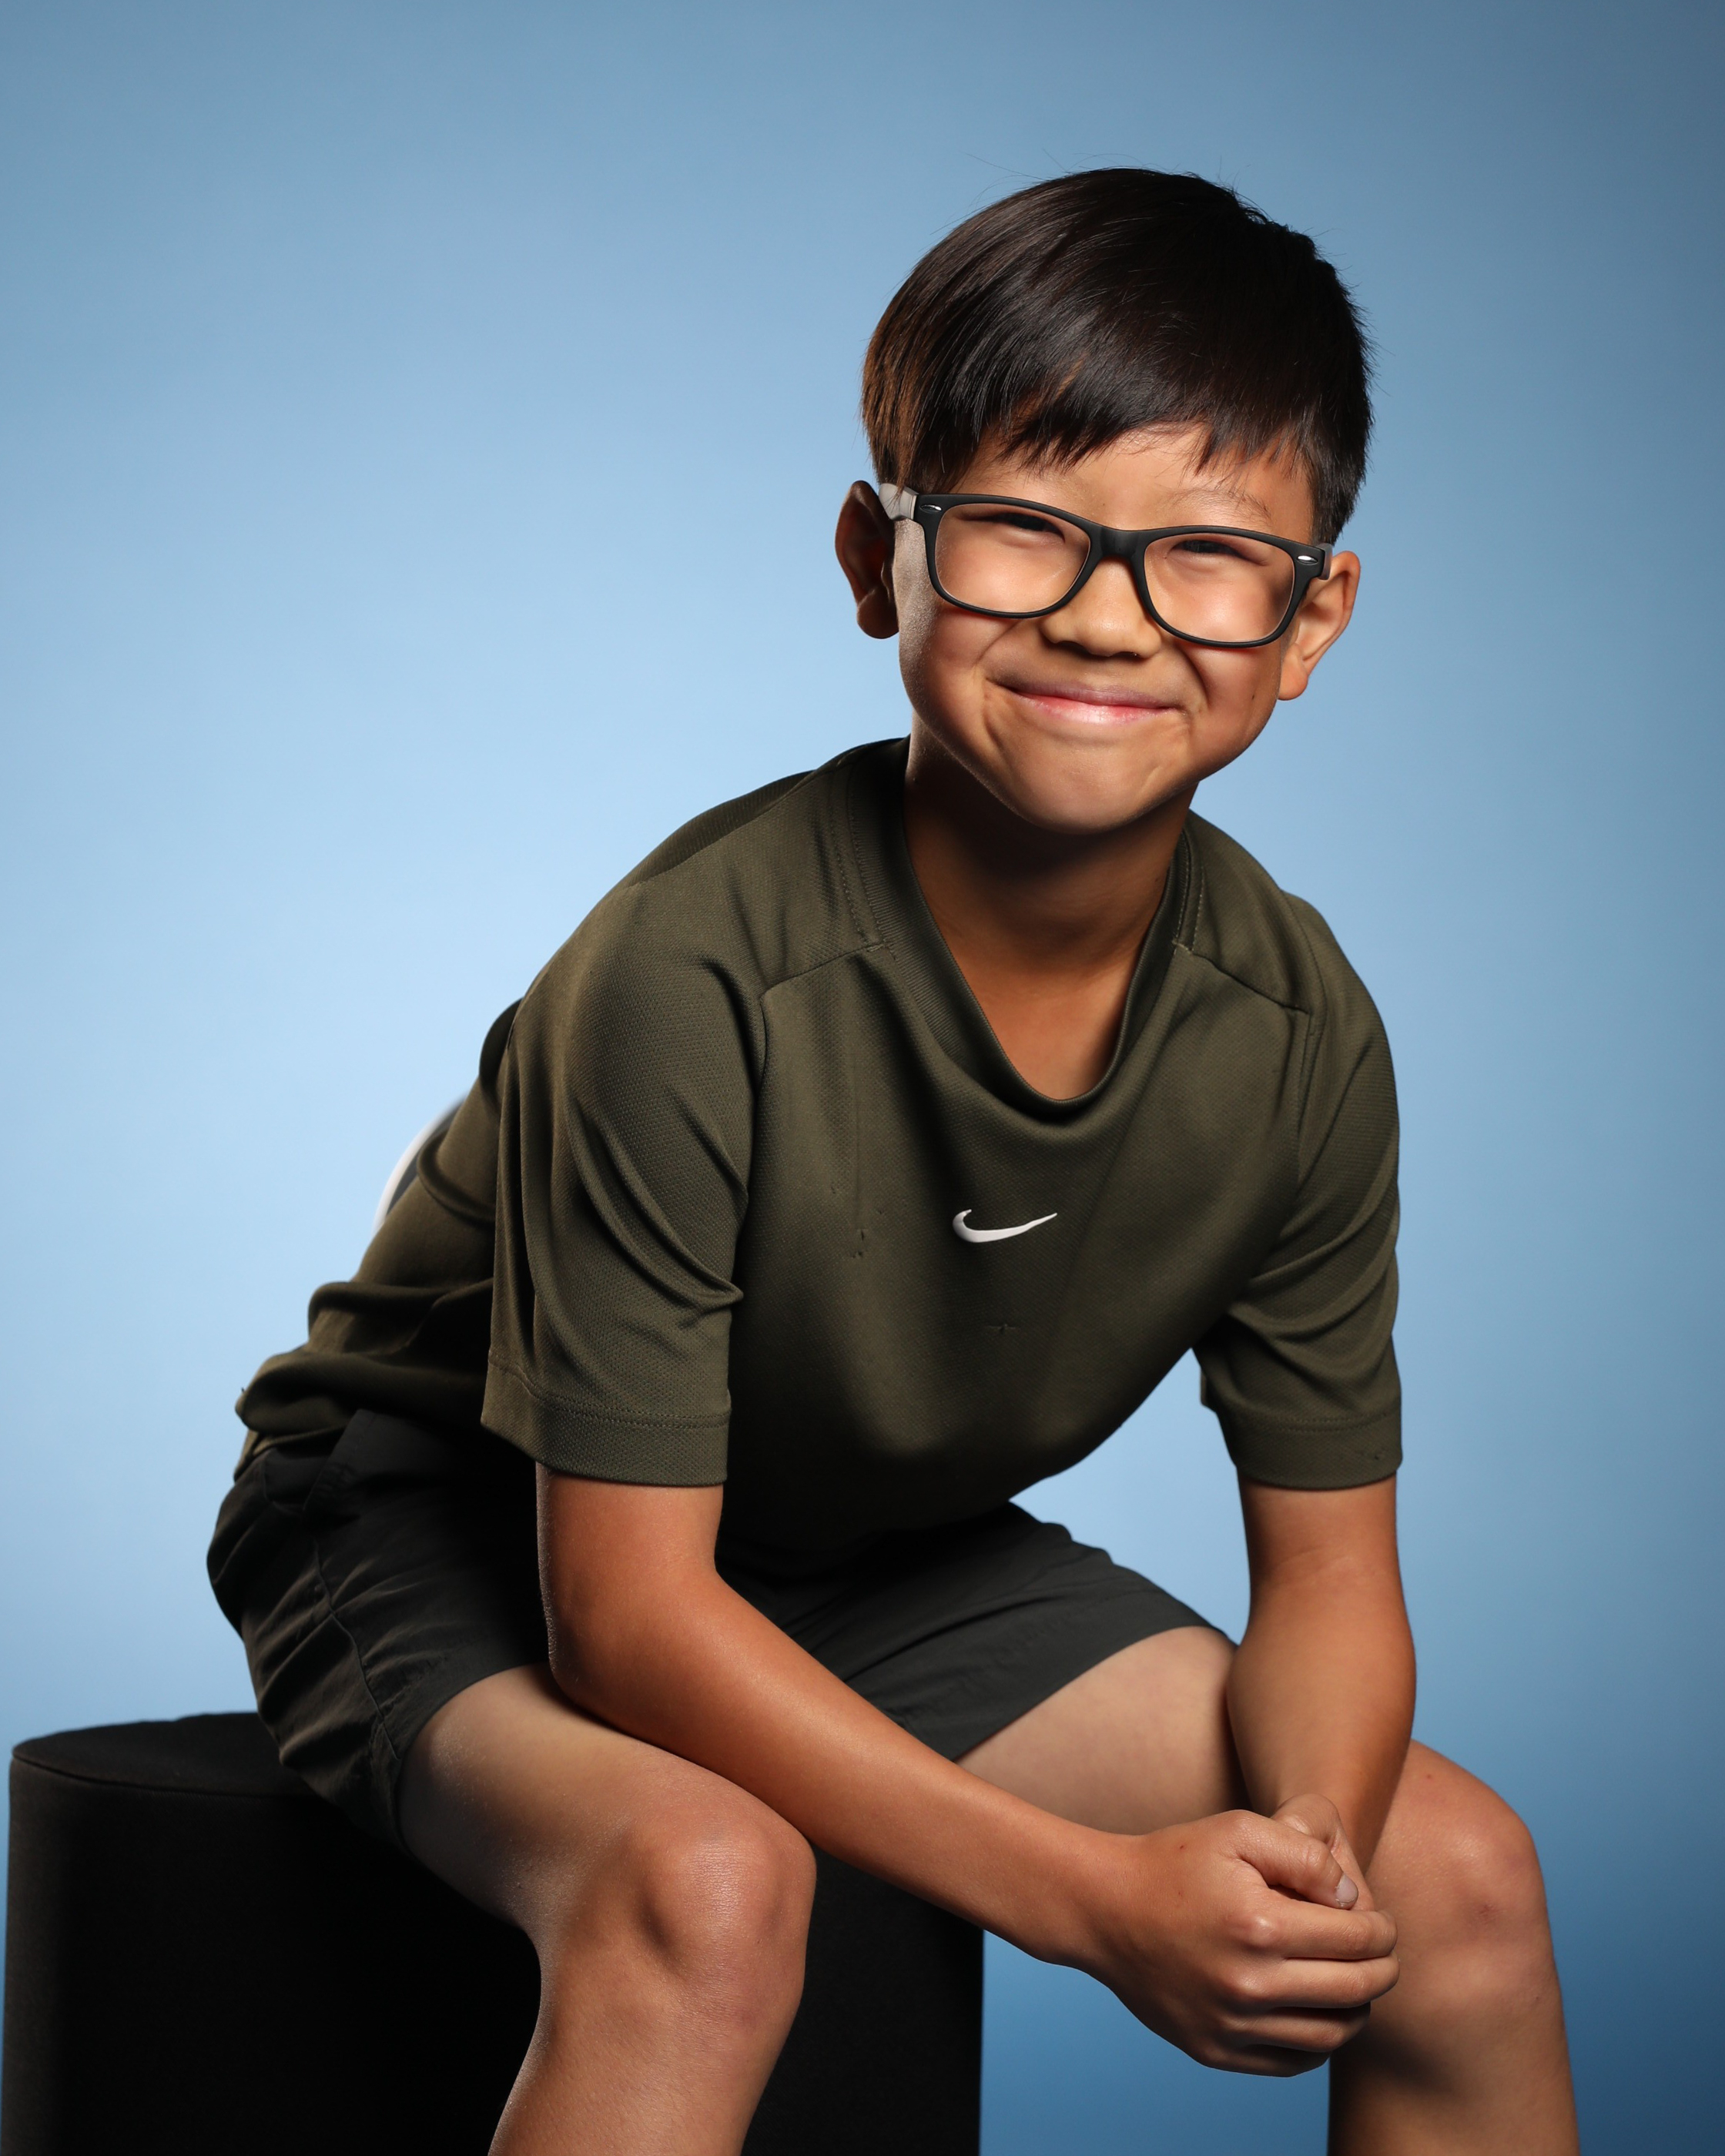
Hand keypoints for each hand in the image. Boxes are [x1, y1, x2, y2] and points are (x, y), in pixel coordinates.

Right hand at [1069, 1807, 1398, 2074]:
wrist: (1106, 1909)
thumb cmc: (1175, 1861)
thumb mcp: (1239, 1830)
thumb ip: (1305, 1855)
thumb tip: (1353, 1898)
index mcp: (1260, 1927)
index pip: (1357, 1941)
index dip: (1383, 1930)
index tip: (1383, 1922)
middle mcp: (1248, 1986)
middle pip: (1353, 1992)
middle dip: (1383, 1970)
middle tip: (1384, 1954)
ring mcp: (1231, 2026)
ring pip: (1330, 2037)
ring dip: (1358, 2010)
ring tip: (1356, 1984)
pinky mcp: (1216, 2051)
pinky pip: (1292, 2062)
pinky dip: (1320, 2042)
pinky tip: (1319, 2011)